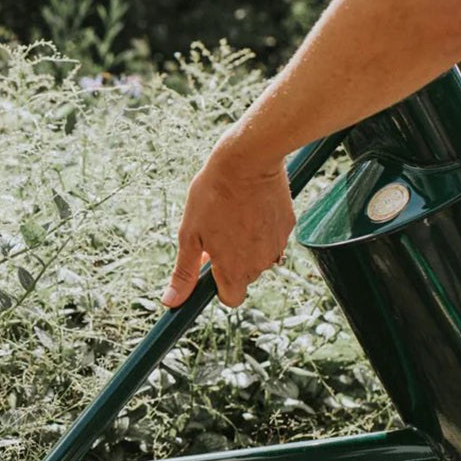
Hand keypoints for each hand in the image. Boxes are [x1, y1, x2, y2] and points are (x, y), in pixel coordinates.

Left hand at [162, 139, 294, 309]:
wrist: (248, 159)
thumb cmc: (213, 195)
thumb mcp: (190, 234)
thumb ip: (184, 272)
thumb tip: (172, 302)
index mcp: (236, 271)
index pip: (231, 299)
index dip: (218, 286)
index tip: (209, 268)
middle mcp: (261, 263)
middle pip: (244, 275)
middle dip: (230, 260)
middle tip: (215, 230)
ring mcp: (278, 244)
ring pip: (259, 255)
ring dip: (246, 243)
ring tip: (232, 213)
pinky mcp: (288, 225)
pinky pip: (272, 235)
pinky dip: (261, 226)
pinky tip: (249, 204)